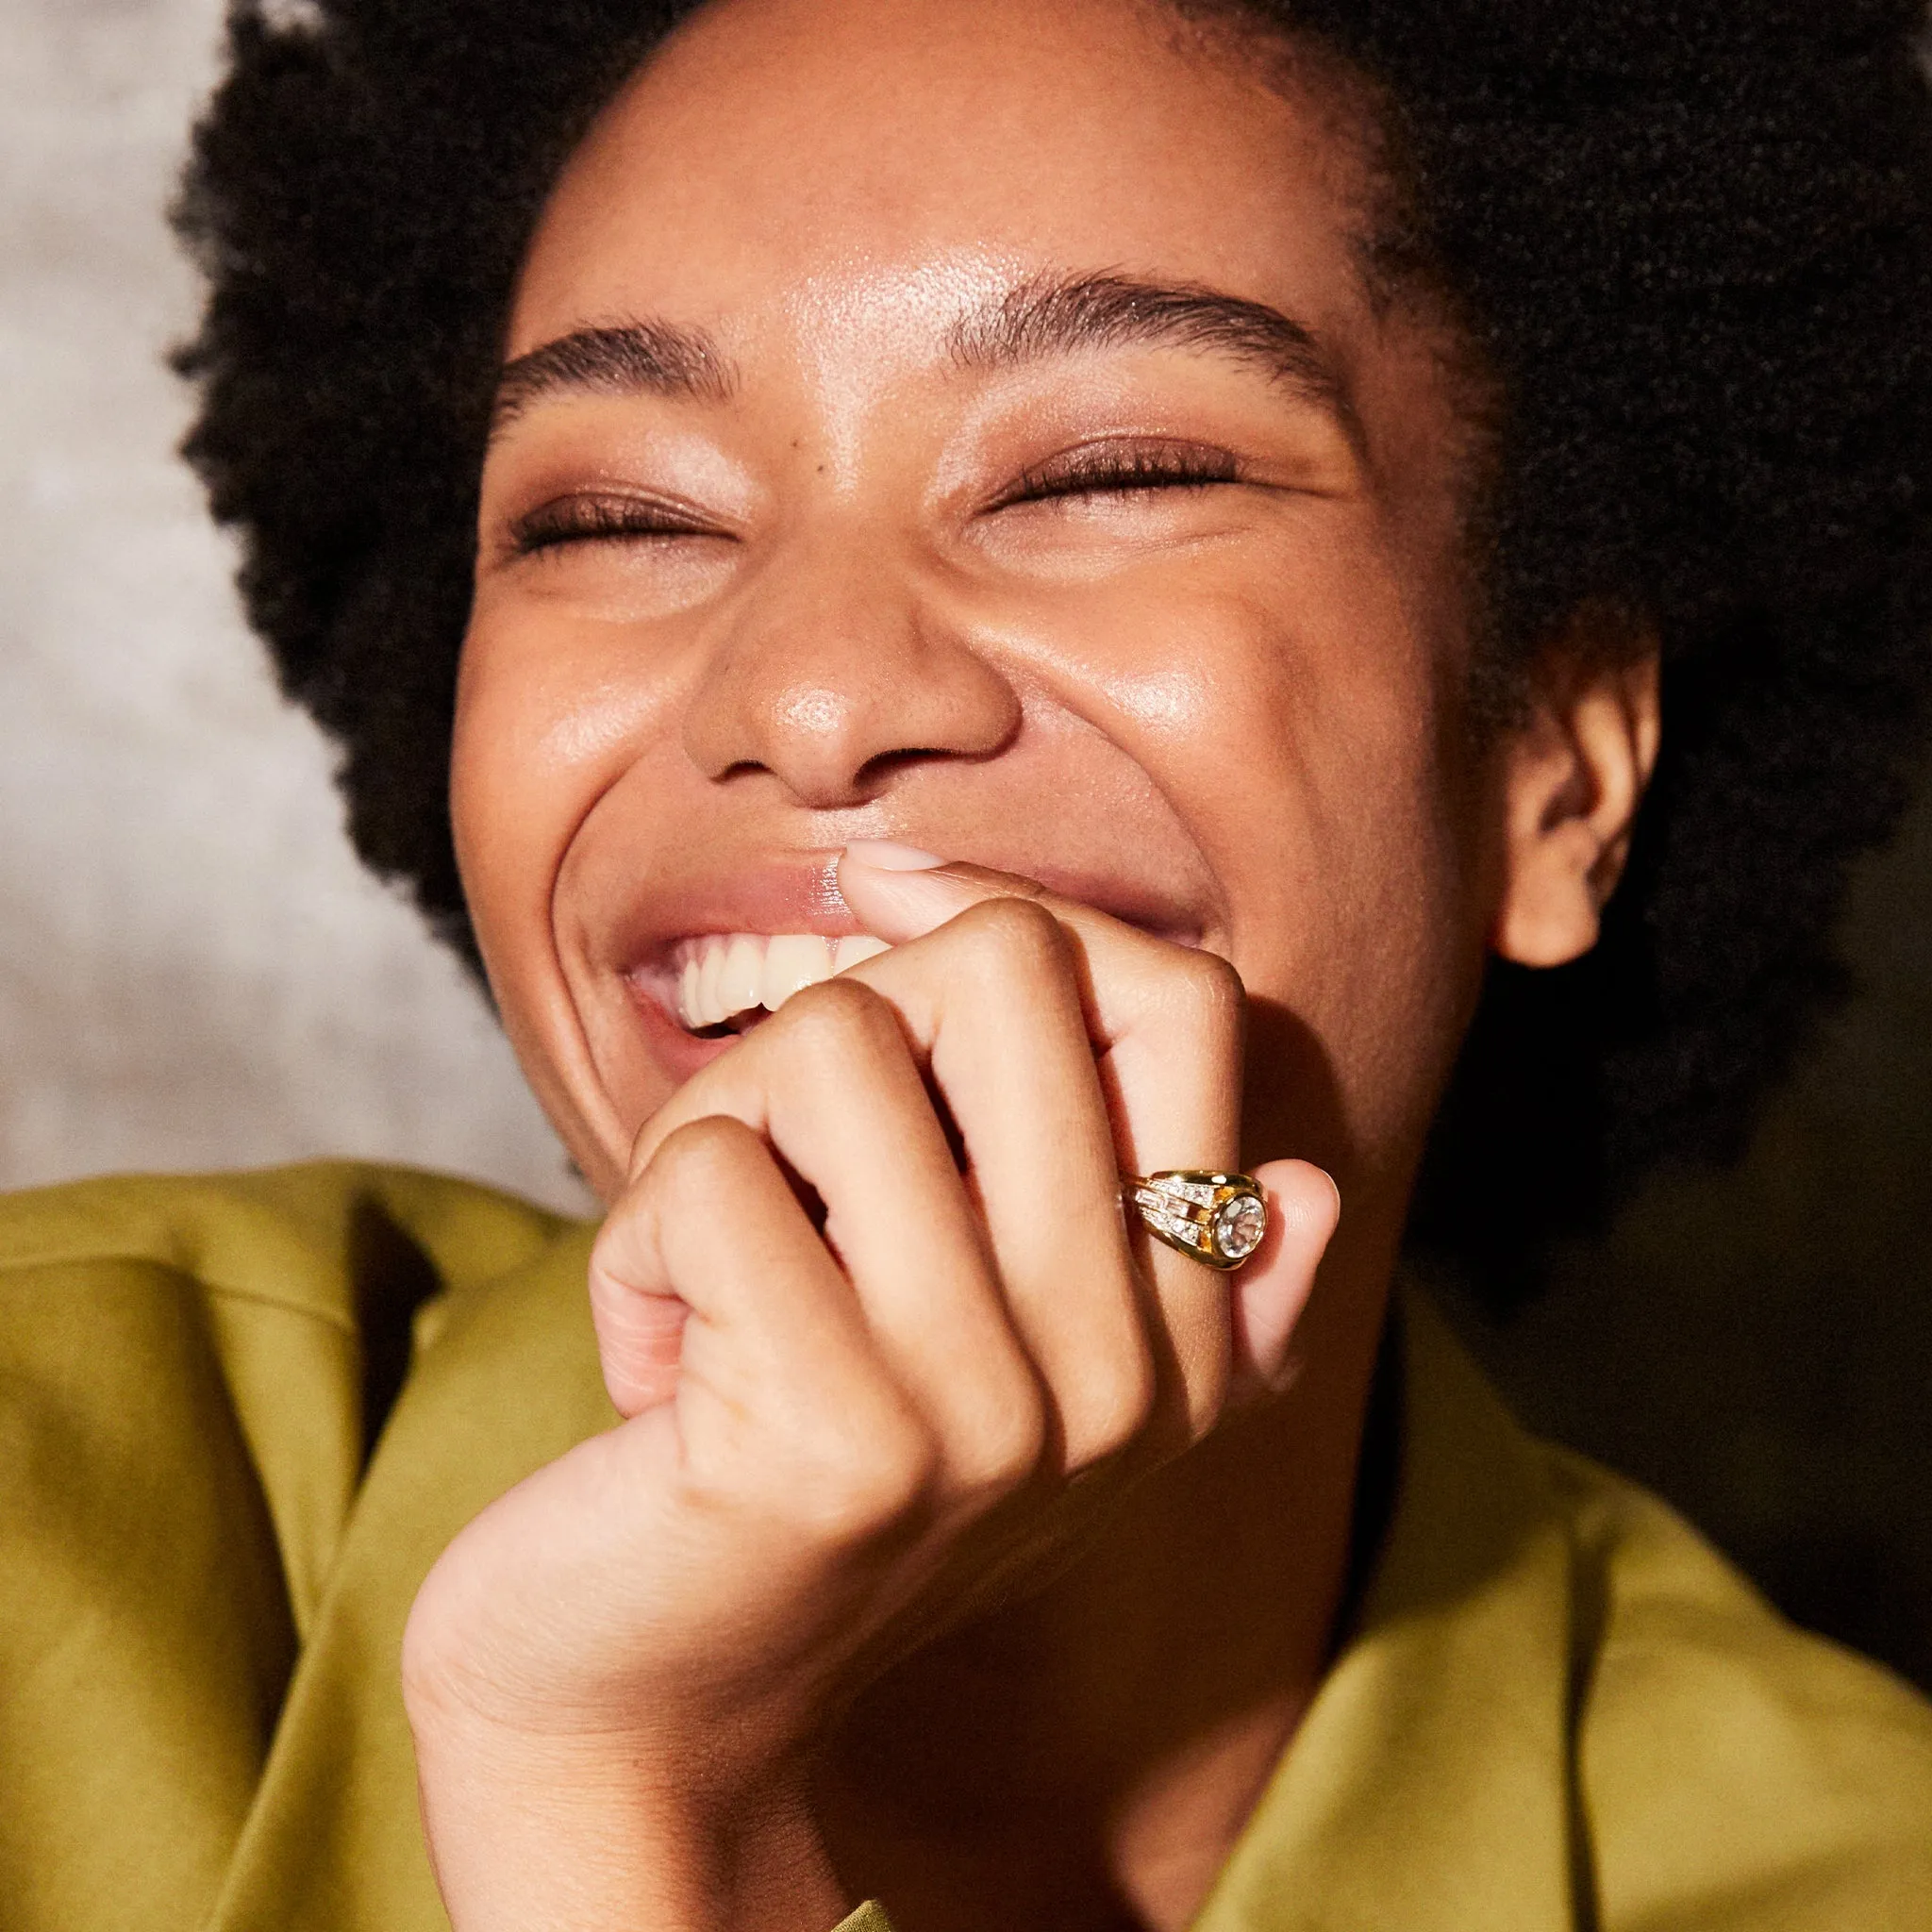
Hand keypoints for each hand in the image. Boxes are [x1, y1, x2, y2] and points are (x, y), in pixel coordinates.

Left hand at [402, 855, 1339, 1931]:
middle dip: (841, 1019)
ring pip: (835, 1044)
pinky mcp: (836, 1437)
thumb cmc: (811, 1492)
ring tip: (708, 1271)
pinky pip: (710, 1170)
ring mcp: (991, 1407)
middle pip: (1006, 965)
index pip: (1186, 1004)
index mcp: (1180, 1340)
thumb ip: (1173, 1288)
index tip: (892, 949)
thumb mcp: (1011, 1391)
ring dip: (715, 1133)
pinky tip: (655, 1366)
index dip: (1025, 936)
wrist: (652, 1718)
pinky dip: (638, 1240)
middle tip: (778, 1154)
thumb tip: (1303, 1189)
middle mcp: (1123, 1375)